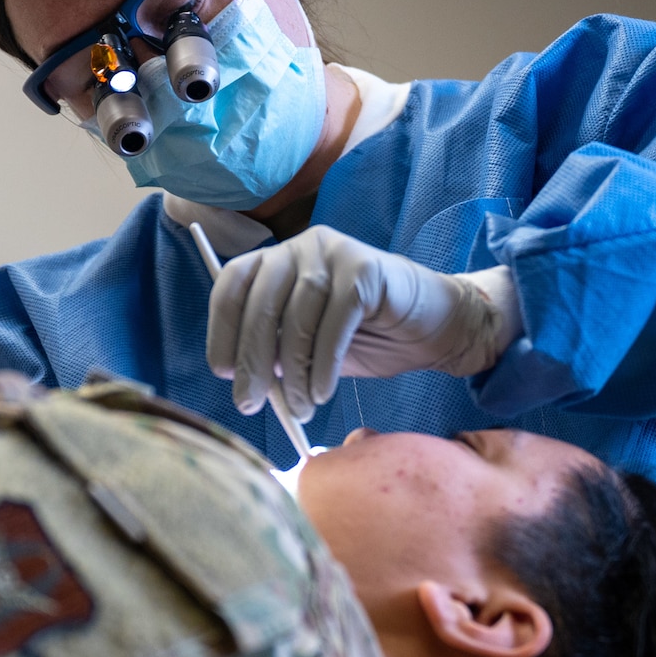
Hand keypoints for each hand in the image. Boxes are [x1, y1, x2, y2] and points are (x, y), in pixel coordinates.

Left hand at [205, 226, 519, 419]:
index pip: (233, 286)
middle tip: (250, 403)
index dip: (222, 329)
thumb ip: (277, 352)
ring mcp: (334, 252)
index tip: (223, 372)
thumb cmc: (366, 337)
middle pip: (261, 302)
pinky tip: (322, 393)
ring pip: (298, 317)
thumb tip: (243, 380)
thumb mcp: (309, 347)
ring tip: (299, 409)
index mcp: (278, 260)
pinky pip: (334, 322)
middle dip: (252, 360)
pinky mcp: (366, 268)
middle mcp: (301, 247)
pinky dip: (323, 365)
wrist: (433, 327)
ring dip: (293, 373)